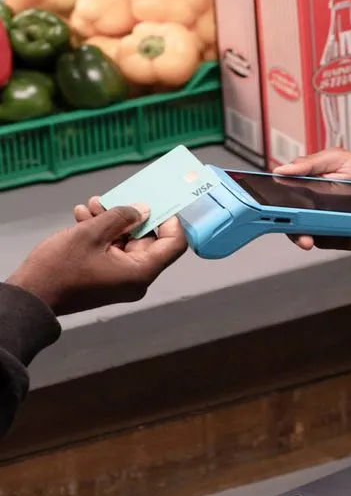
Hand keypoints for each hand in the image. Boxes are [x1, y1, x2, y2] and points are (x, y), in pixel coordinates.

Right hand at [7, 198, 186, 315]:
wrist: (31, 296)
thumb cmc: (60, 267)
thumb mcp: (90, 234)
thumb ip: (122, 217)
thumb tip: (144, 210)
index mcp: (141, 271)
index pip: (174, 244)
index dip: (171, 220)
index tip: (160, 202)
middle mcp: (137, 278)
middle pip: (148, 240)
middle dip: (130, 216)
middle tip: (112, 199)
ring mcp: (122, 279)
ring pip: (127, 242)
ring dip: (111, 221)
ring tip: (91, 205)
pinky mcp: (108, 277)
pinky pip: (113, 251)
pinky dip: (102, 234)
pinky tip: (84, 216)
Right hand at [273, 150, 350, 250]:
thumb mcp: (335, 158)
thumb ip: (309, 164)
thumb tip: (281, 171)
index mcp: (310, 197)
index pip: (294, 216)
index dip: (294, 229)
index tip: (304, 238)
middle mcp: (322, 216)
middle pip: (315, 235)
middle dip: (327, 242)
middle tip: (340, 240)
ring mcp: (340, 228)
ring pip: (339, 243)